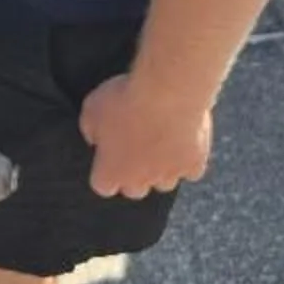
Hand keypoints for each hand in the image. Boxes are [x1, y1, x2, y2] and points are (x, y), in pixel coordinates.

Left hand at [76, 70, 213, 198]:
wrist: (167, 94)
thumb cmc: (125, 101)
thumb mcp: (91, 109)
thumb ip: (90, 130)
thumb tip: (95, 138)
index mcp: (111, 172)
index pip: (103, 185)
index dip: (105, 171)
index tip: (107, 156)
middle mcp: (140, 181)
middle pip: (134, 190)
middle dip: (133, 174)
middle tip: (134, 147)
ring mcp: (169, 175)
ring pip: (164, 183)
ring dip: (161, 168)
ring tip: (160, 143)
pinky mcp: (194, 165)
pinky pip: (191, 170)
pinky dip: (188, 159)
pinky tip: (184, 141)